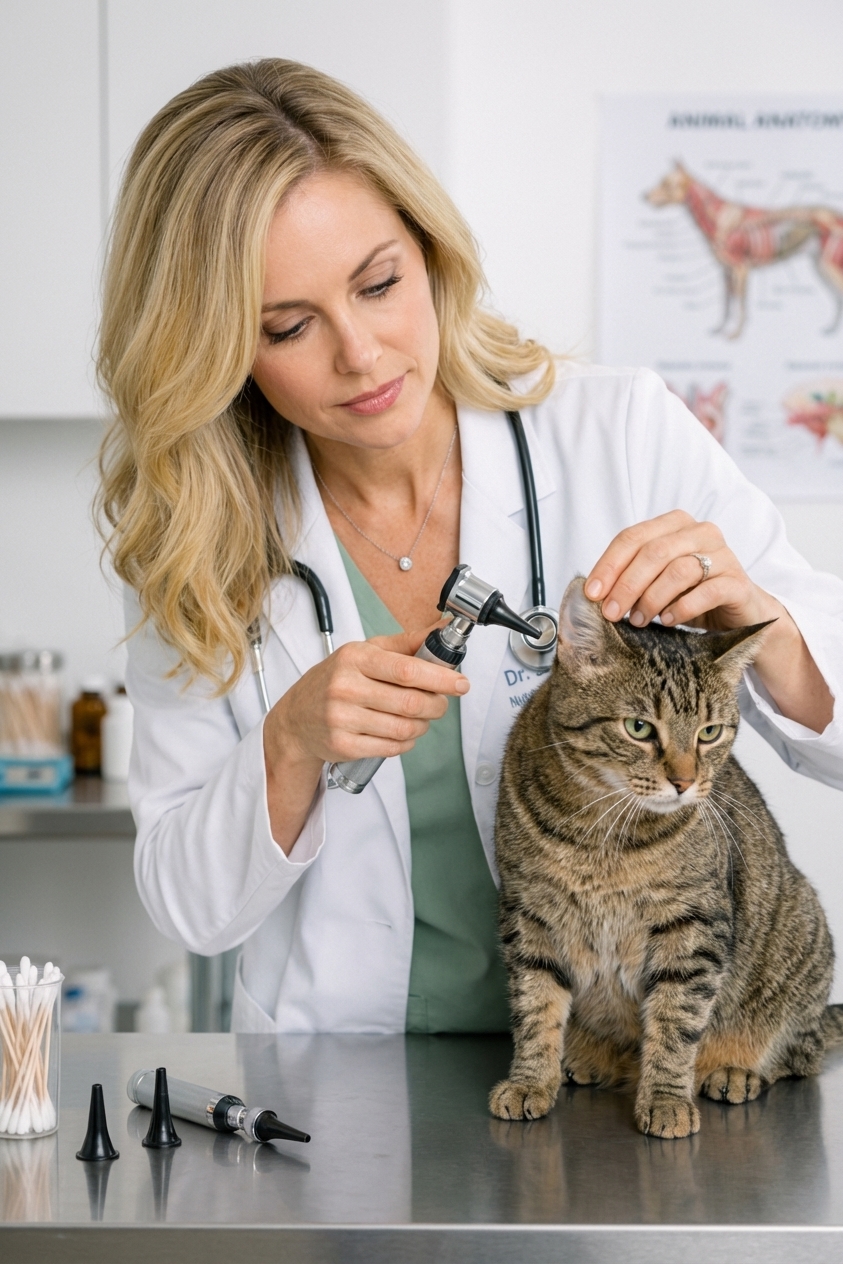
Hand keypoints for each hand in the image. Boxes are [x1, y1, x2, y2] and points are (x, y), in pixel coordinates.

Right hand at [262, 628, 468, 853]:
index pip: (406, 670)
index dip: (440, 678)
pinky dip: (407, 742)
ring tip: (421, 718)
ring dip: (423, 725)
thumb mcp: (365, 651)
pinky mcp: (343, 745)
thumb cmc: (337, 679)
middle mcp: (345, 687)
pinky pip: (391, 748)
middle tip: (441, 703)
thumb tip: (444, 629)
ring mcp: (342, 718)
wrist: (297, 717)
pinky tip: (403, 733)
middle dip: (437, 705)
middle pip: (410, 703)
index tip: (460, 683)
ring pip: (404, 728)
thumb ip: (406, 642)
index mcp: (355, 658)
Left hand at [583, 510, 776, 631]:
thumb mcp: (655, 581)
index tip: (591, 594)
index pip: (632, 537)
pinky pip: (706, 592)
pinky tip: (668, 620)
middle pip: (653, 552)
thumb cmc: (691, 594)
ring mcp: (722, 555)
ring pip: (678, 571)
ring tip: (639, 620)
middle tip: (611, 613)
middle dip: (626, 585)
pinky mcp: (737, 582)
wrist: (739, 615)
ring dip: (651, 599)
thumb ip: (630, 577)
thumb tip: (594, 593)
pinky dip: (682, 608)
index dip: (608, 565)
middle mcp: (700, 532)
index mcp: (675, 524)